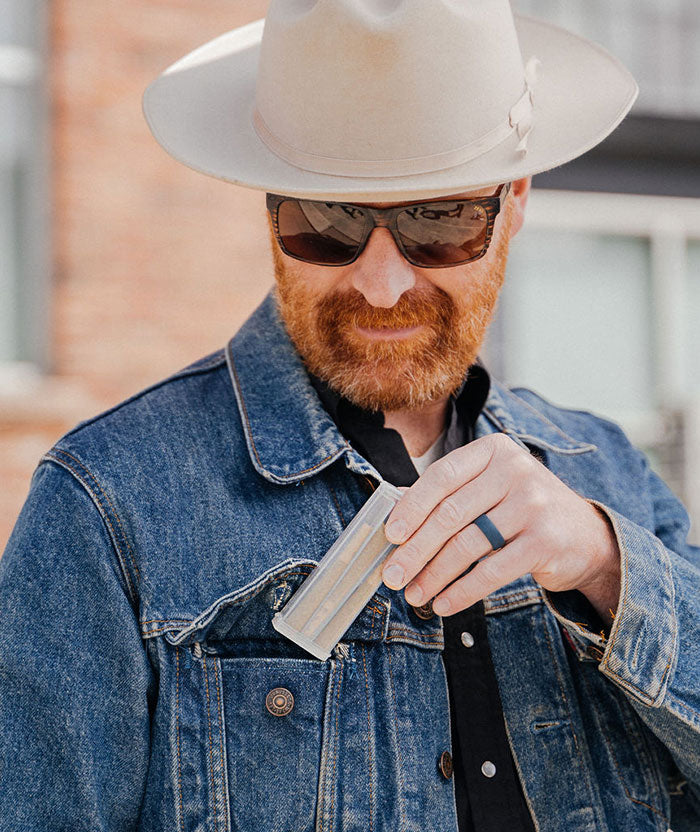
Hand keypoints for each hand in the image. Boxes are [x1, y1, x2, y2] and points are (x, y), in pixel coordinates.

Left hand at [381, 434, 620, 621]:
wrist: (587, 536)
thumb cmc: (524, 510)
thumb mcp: (490, 489)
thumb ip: (448, 495)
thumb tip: (395, 518)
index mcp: (494, 451)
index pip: (442, 476)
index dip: (411, 507)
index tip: (390, 535)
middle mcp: (515, 470)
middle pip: (450, 514)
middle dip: (415, 549)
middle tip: (393, 574)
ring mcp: (533, 505)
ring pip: (467, 544)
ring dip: (434, 574)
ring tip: (414, 592)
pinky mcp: (544, 541)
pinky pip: (492, 571)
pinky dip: (462, 591)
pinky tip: (443, 603)